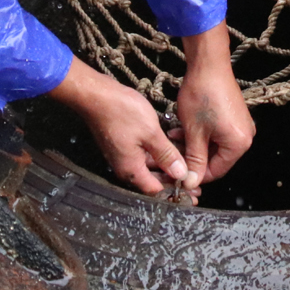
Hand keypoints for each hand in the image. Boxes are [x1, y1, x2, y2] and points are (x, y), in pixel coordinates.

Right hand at [47, 57, 190, 195]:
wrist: (95, 95)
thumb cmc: (122, 112)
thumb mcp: (151, 133)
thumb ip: (167, 155)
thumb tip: (181, 174)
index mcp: (131, 169)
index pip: (156, 190)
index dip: (176, 193)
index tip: (193, 194)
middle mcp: (125, 167)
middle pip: (152, 181)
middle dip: (173, 182)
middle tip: (194, 183)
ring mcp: (123, 155)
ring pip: (149, 167)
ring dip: (167, 167)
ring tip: (186, 166)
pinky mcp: (123, 144)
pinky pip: (143, 155)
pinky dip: (158, 155)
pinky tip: (171, 149)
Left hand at [171, 24, 254, 184]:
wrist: (209, 63)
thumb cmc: (202, 95)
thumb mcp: (194, 132)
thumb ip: (194, 160)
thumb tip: (191, 182)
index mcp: (239, 144)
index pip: (216, 172)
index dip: (195, 174)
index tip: (178, 173)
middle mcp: (245, 137)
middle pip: (216, 159)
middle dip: (192, 157)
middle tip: (173, 153)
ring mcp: (241, 125)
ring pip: (214, 146)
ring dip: (194, 144)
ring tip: (175, 136)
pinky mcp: (235, 116)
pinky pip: (218, 134)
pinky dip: (201, 134)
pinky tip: (184, 128)